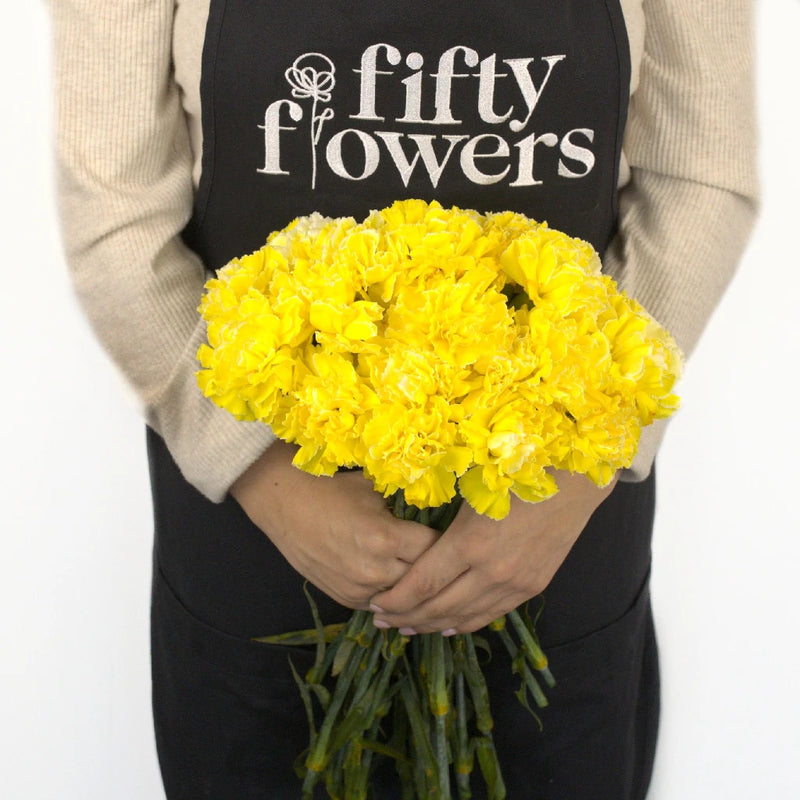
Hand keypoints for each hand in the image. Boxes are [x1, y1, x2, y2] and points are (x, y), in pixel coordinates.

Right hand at [230, 441, 438, 609]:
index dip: (449, 543)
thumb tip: (437, 507)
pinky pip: (382, 606)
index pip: (436, 549)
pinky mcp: (345, 598)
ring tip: (435, 579)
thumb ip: (405, 506)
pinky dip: (394, 596)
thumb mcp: (375, 490)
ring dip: (418, 588)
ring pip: (405, 599)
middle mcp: (375, 569)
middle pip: (425, 580)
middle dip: (439, 570)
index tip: (457, 538)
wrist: (283, 503)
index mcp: (387, 537)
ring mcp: (359, 588)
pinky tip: (405, 588)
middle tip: (452, 561)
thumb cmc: (331, 488)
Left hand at [370, 472, 617, 633]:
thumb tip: (405, 533)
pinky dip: (466, 623)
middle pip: (439, 606)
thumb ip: (441, 517)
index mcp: (470, 542)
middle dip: (407, 617)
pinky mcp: (533, 586)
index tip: (375, 606)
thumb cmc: (516, 470)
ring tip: (408, 628)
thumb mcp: (470, 488)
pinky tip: (448, 626)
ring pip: (465, 616)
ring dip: (433, 624)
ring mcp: (515, 583)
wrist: (575, 478)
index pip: (422, 584)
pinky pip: (492, 613)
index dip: (396, 600)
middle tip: (382, 622)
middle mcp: (492, 571)